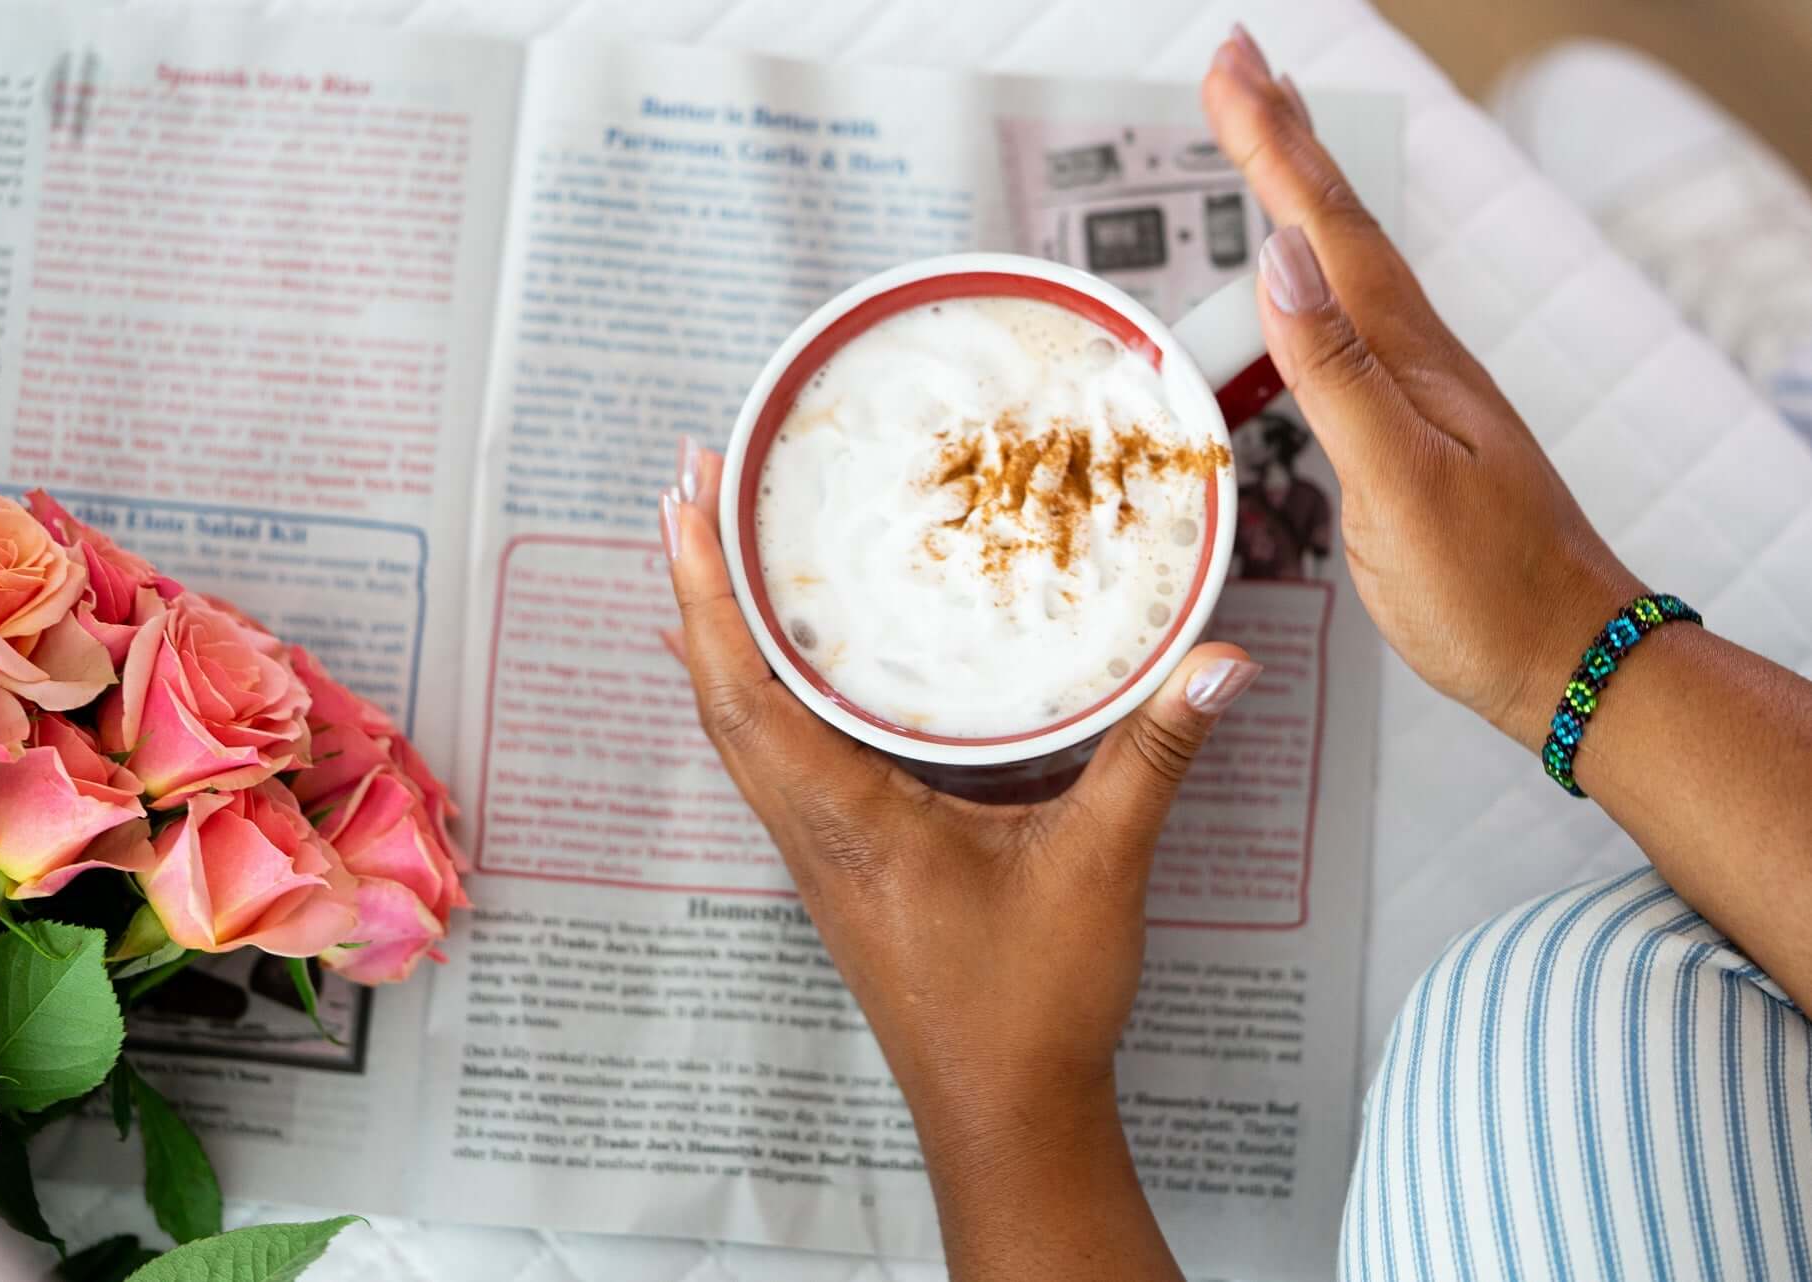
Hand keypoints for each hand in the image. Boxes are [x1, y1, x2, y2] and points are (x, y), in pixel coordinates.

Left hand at [659, 442, 1253, 1279]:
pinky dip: (753, 691)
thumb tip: (1219, 661)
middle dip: (695, 587)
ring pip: (736, 728)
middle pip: (718, 694)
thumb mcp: (1099, 866)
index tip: (687, 502)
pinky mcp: (841, 860)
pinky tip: (769, 663)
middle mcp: (810, 827)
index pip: (745, 692)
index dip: (707, 593)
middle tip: (691, 487)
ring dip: (715, 636)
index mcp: (846, 818)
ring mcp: (816, 847)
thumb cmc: (1031, 1006)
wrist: (1003, 1114)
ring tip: (710, 548)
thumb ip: (1152, 756)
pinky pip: (771, 757)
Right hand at [1210, 30, 1811, 1010]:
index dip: (1274, 146)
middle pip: (1336, 228)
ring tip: (1260, 148)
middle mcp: (1413, 360)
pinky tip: (1297, 292)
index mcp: (1407, 359)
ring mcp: (1413, 395)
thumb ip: (1339, 374)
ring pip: (1342, 272)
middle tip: (1236, 71)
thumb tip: (1281, 261)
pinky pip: (1342, 332)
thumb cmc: (1487, 589)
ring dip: (1295, 201)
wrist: (1565, 658)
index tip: (1231, 68)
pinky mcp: (1405, 435)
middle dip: (1281, 143)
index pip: (1327, 230)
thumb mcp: (1402, 483)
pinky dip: (1307, 285)